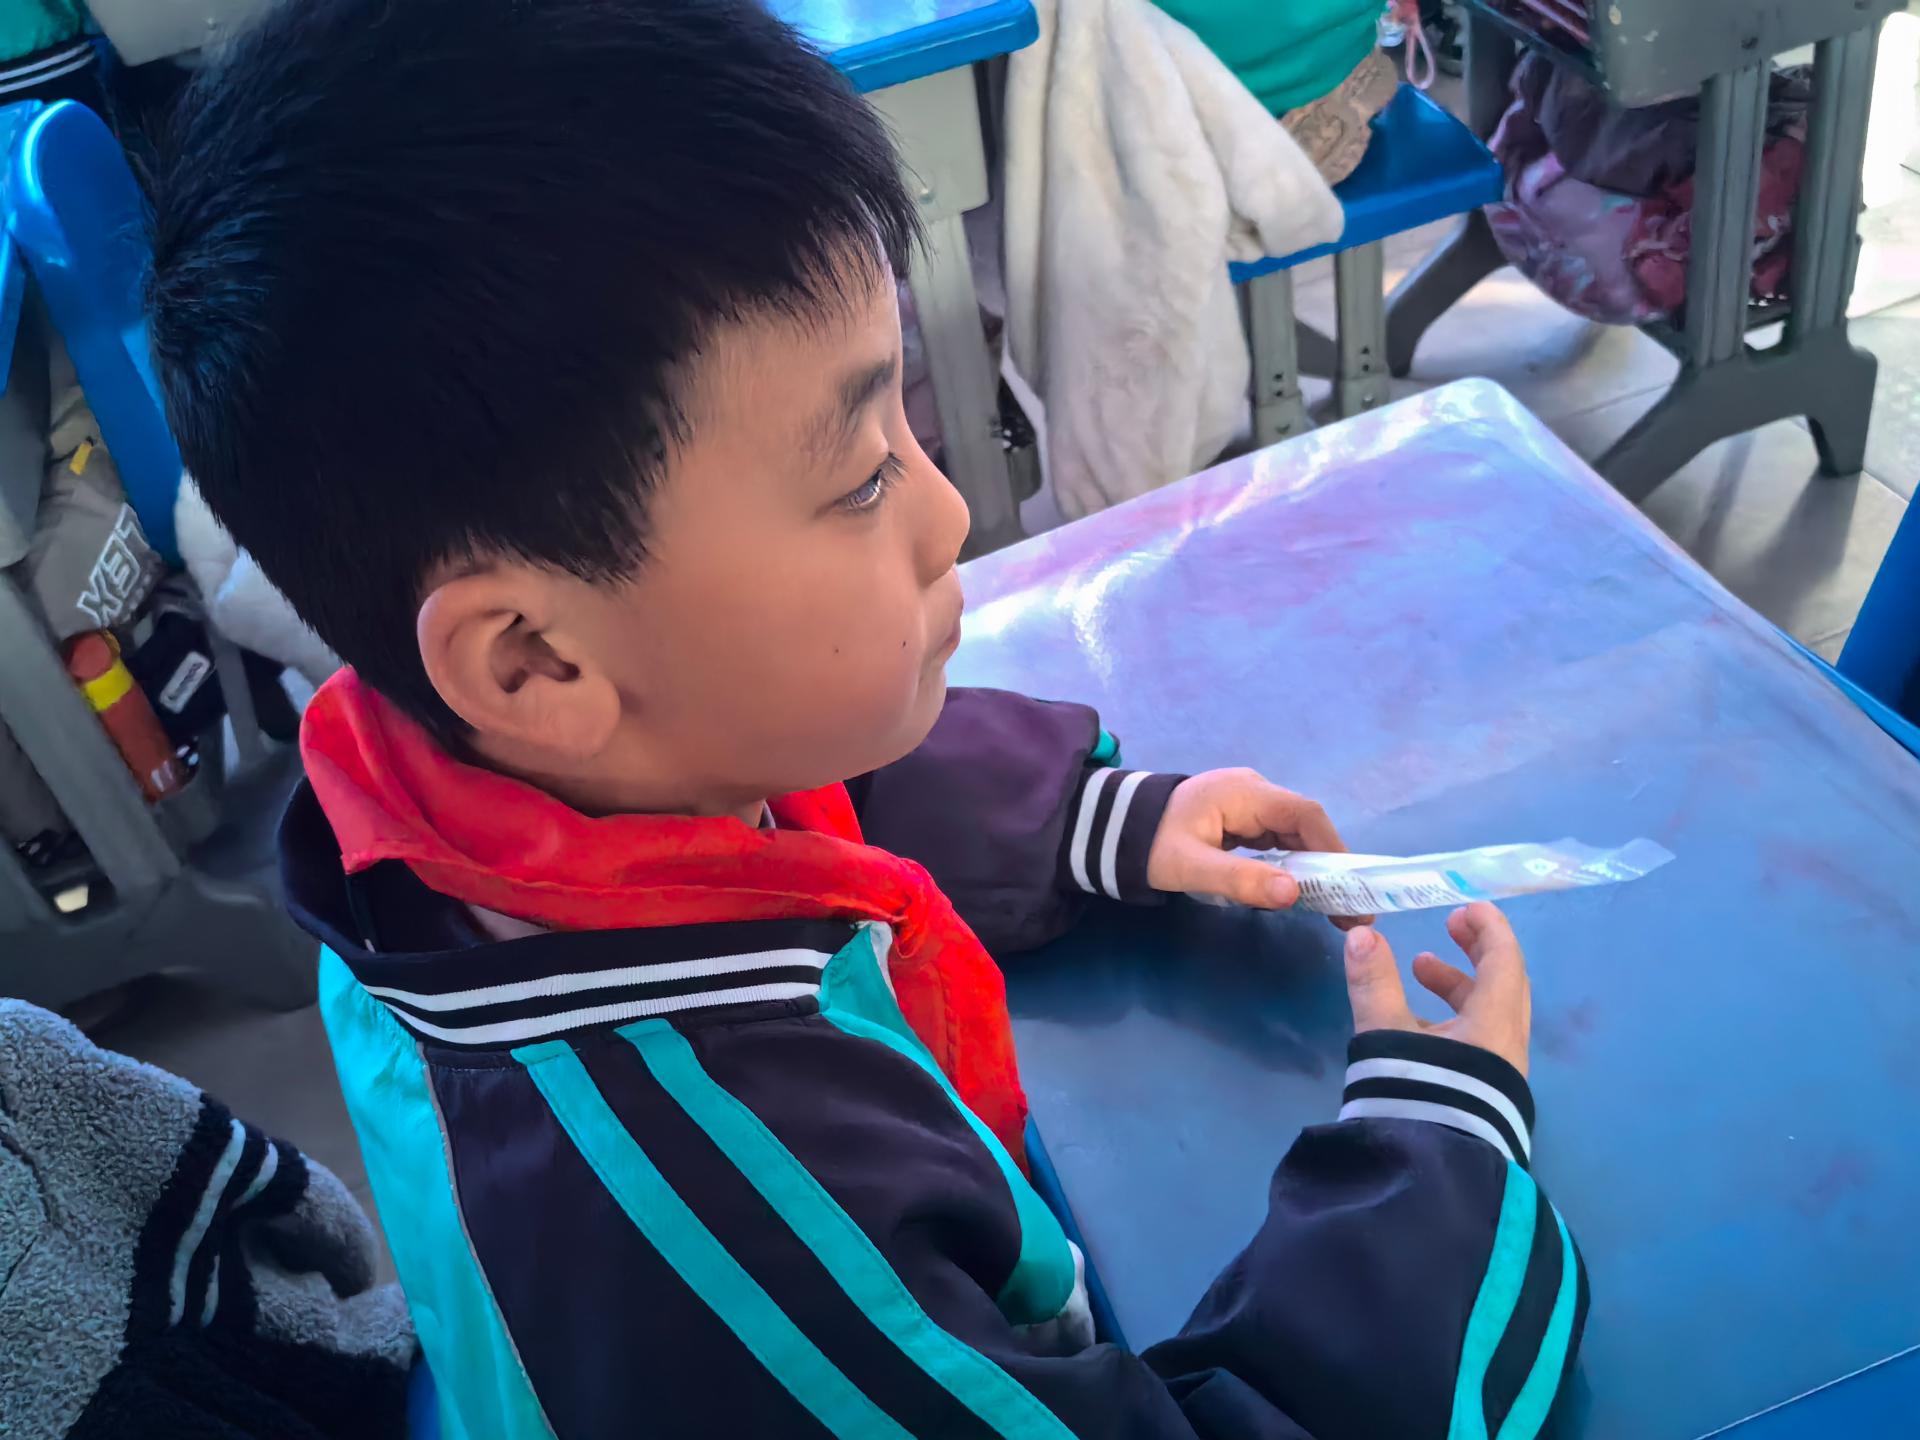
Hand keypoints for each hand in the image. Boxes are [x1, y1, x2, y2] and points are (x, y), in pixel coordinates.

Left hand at [1146, 769, 1367, 925]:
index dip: (1333, 848)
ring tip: (1334, 909)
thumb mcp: (1192, 867)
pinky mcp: (1242, 819)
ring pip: (1294, 834)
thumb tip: (1293, 893)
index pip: (1304, 814)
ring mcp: (1249, 804)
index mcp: (1245, 793)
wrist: (1117, 828)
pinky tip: (1301, 891)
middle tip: (1351, 910)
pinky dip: (1292, 864)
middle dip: (1330, 865)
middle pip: (1305, 825)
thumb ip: (1241, 879)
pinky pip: (1278, 840)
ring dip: (1315, 868)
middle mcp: (1254, 792)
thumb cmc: (1152, 844)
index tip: (1350, 886)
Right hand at [1343, 903, 1531, 1075]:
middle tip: (1450, 926)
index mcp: (1494, 1023)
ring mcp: (1501, 1071)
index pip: (1504, 960)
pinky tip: (1421, 1020)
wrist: (1430, 1174)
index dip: (1489, 927)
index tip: (1467, 906)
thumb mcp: (1385, 1033)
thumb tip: (1362, 934)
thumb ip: (1374, 982)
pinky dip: (1459, 1014)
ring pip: (1493, 1011)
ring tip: (1420, 968)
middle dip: (1478, 948)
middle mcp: (1508, 1044)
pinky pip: (1483, 1036)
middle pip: (1506, 982)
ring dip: (1462, 983)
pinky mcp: (1488, 1091)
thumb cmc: (1414, 1092)